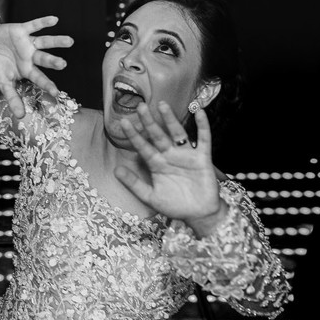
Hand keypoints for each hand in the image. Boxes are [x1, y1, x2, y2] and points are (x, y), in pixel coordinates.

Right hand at [0, 16, 73, 118]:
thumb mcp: (3, 82)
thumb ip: (12, 98)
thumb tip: (20, 117)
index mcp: (27, 70)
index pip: (40, 78)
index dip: (47, 85)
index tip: (57, 93)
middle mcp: (31, 56)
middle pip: (44, 59)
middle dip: (53, 62)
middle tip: (63, 64)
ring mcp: (28, 43)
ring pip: (44, 42)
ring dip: (56, 41)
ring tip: (70, 41)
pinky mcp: (21, 30)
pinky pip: (34, 25)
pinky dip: (43, 22)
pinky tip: (55, 20)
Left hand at [114, 102, 225, 234]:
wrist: (200, 215)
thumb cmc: (175, 206)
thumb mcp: (151, 197)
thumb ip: (134, 184)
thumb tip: (115, 170)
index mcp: (157, 164)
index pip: (143, 147)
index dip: (134, 135)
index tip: (124, 122)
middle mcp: (170, 156)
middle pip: (158, 135)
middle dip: (149, 122)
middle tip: (140, 106)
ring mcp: (186, 155)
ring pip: (177, 133)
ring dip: (170, 119)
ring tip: (162, 105)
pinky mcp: (202, 158)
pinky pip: (203, 139)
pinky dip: (203, 126)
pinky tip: (199, 112)